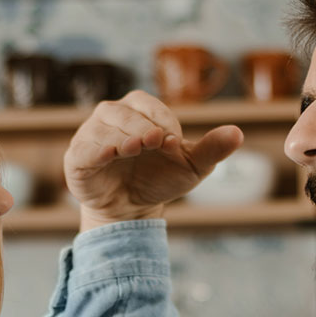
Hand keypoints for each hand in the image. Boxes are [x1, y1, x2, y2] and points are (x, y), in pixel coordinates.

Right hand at [63, 90, 244, 230]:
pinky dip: (97, 150)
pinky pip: (84, 148)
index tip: (174, 143)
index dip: (163, 120)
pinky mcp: (77, 158)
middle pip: (122, 111)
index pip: (149, 106)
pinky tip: (112, 155)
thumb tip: (238, 133)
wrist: (132, 210)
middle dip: (141, 126)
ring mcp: (91, 136)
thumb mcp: (192, 167)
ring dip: (121, 135)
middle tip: (155, 142)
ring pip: (102, 126)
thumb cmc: (160, 180)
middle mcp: (112, 117)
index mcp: (138, 111)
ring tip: (134, 149)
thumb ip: (212, 150)